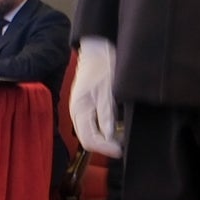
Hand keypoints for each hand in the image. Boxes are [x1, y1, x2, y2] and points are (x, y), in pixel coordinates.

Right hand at [70, 37, 122, 158]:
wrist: (98, 49)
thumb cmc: (103, 66)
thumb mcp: (109, 91)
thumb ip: (107, 114)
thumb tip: (108, 137)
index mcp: (79, 109)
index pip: (88, 139)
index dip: (104, 148)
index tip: (120, 150)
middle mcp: (77, 111)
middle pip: (88, 138)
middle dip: (105, 145)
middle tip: (122, 146)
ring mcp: (81, 108)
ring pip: (91, 132)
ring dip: (105, 138)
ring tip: (121, 138)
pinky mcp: (87, 105)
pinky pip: (93, 124)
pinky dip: (105, 129)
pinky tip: (117, 127)